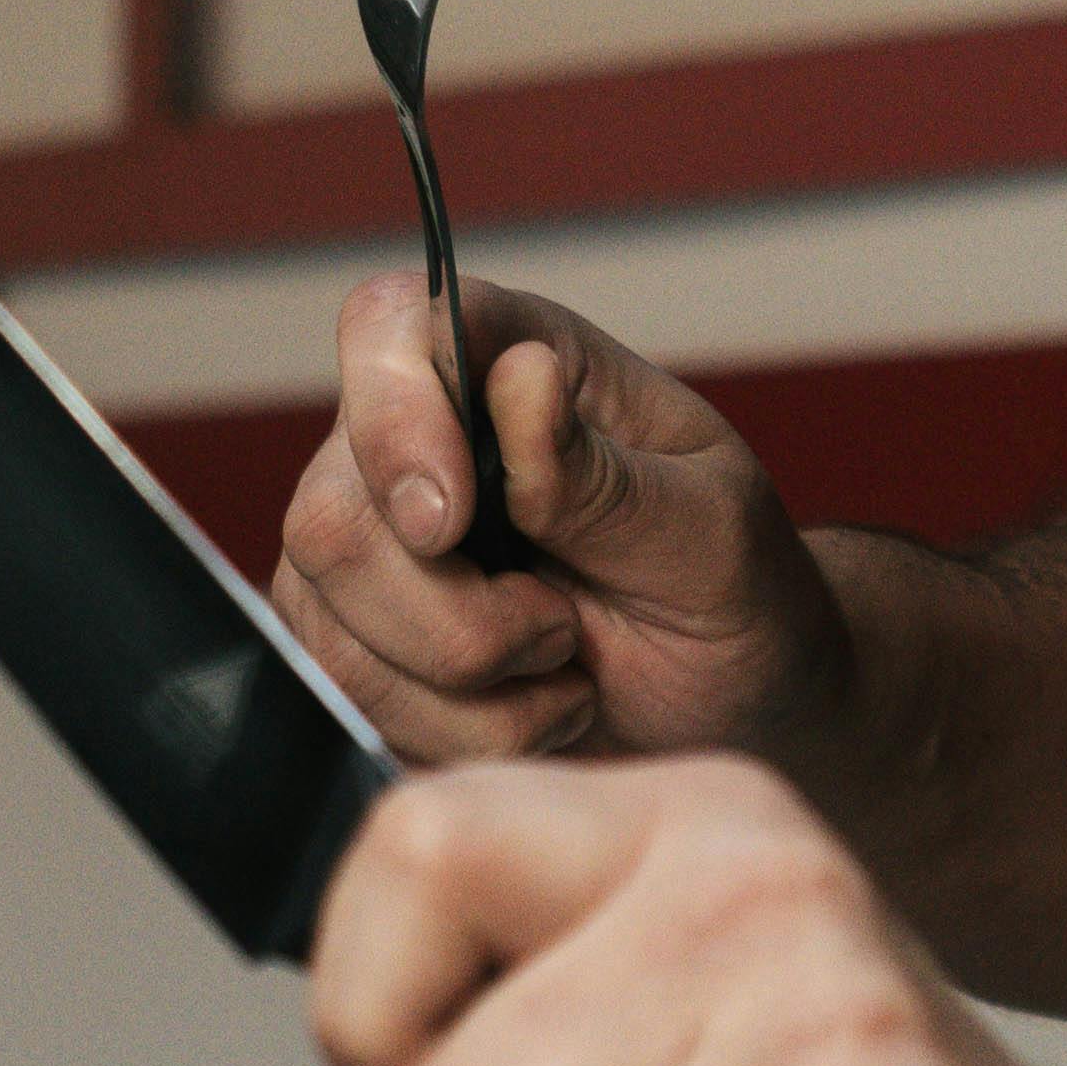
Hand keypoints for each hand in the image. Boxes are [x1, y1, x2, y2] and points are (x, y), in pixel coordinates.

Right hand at [269, 275, 846, 769]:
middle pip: (330, 514)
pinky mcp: (361, 646)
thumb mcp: (707, 531)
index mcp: (515, 363)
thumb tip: (521, 377)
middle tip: (565, 631)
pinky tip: (534, 714)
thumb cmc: (735, 592)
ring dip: (465, 687)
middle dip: (453, 616)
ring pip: (326, 627)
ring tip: (566, 669)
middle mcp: (425, 442)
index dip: (393, 417)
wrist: (740, 711)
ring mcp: (378, 549)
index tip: (454, 519)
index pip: (390, 329)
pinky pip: (349, 702)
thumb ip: (602, 475)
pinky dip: (455, 736)